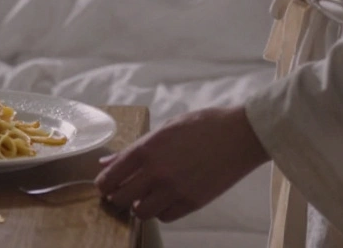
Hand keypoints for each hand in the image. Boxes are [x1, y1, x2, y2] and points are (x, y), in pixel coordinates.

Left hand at [96, 106, 268, 221]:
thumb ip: (133, 149)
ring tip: (145, 197)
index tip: (105, 185)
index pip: (110, 177)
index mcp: (146, 150)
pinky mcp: (192, 203)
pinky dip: (161, 211)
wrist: (239, 136)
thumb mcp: (163, 130)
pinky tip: (165, 199)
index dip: (103, 185)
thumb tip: (106, 163)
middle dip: (117, 197)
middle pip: (120, 199)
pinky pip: (165, 217)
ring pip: (141, 212)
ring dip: (139, 206)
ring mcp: (174, 190)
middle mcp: (156, 173)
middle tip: (123, 192)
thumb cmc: (202, 125)